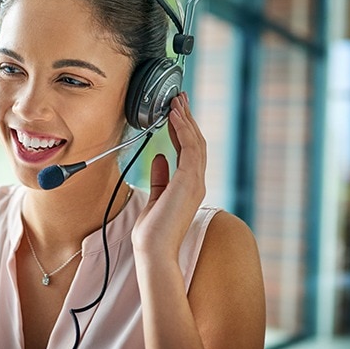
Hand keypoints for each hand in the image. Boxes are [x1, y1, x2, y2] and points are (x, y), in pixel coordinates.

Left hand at [131, 92, 206, 261]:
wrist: (154, 250)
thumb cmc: (153, 231)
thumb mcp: (155, 197)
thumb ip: (160, 177)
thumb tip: (160, 157)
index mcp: (189, 185)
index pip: (189, 150)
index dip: (183, 129)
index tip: (175, 112)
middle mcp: (196, 181)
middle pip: (195, 142)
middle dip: (187, 118)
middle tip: (179, 98)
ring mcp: (195, 181)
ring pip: (195, 142)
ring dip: (185, 119)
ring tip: (176, 101)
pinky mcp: (189, 181)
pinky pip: (190, 148)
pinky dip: (182, 129)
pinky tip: (174, 116)